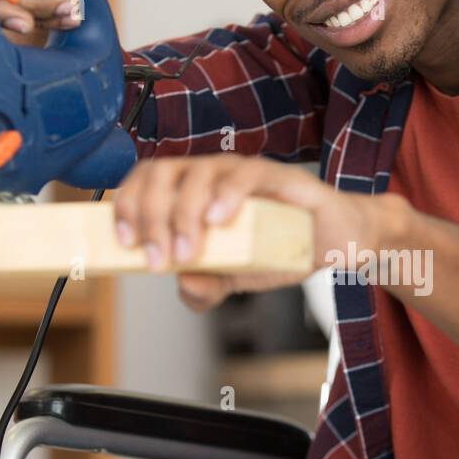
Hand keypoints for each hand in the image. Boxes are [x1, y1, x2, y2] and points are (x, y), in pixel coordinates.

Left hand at [112, 153, 403, 311]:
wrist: (335, 242)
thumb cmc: (280, 248)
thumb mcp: (236, 279)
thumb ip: (205, 287)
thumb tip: (183, 284)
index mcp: (190, 191)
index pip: (144, 182)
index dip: (126, 206)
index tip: (123, 243)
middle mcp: (210, 173)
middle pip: (162, 174)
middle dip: (150, 217)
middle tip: (157, 260)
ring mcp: (242, 171)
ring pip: (197, 173)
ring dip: (184, 215)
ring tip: (189, 252)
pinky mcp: (277, 175)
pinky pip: (244, 175)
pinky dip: (225, 195)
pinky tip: (219, 220)